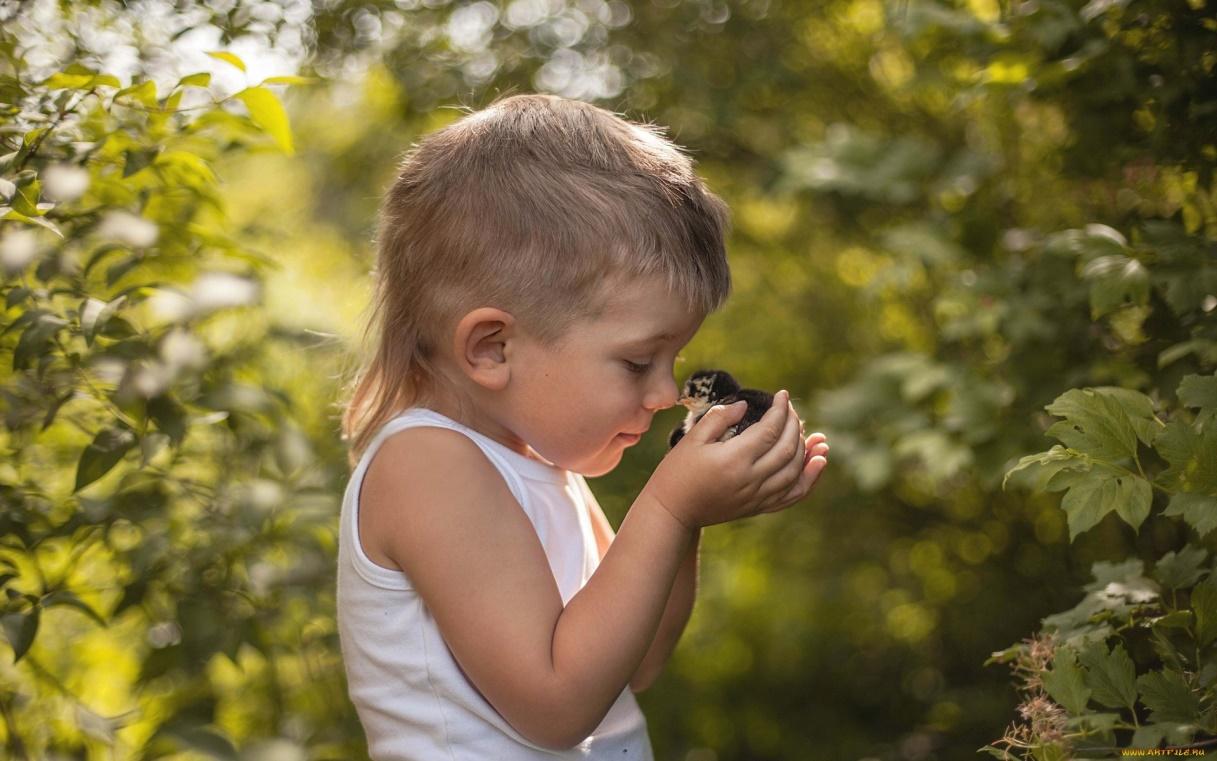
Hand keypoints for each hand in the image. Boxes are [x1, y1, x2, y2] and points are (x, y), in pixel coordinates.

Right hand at [643, 390, 829, 529]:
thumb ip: (719, 418)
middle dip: (794, 424)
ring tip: (813, 433)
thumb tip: (745, 405)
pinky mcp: (758, 508)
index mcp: (734, 459)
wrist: (673, 510)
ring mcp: (757, 496)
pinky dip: (810, 479)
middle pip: (787, 449)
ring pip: (795, 471)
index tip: (782, 394)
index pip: (769, 430)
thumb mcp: (692, 438)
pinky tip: (819, 462)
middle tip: (790, 409)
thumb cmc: (677, 471)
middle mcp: (750, 480)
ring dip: (807, 450)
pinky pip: (793, 495)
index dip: (780, 410)